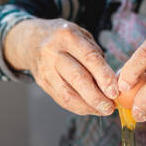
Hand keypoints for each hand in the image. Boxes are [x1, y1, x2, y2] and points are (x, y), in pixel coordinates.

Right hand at [4, 18, 118, 115]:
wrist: (30, 40)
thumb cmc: (63, 38)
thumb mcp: (80, 35)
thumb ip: (95, 55)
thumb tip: (111, 82)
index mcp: (67, 36)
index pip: (89, 58)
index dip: (104, 76)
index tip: (115, 91)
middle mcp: (53, 53)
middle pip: (77, 78)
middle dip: (96, 96)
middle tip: (110, 107)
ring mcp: (45, 69)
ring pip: (67, 94)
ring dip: (88, 106)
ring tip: (103, 110)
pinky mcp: (42, 83)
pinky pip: (61, 99)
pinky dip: (78, 107)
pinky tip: (90, 108)